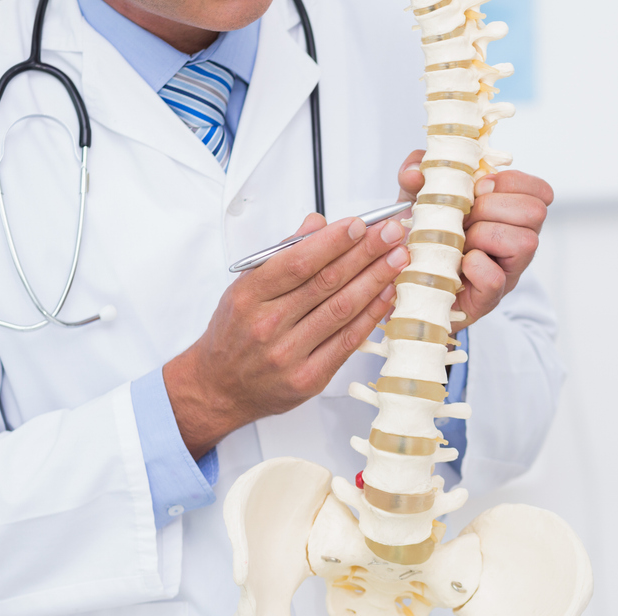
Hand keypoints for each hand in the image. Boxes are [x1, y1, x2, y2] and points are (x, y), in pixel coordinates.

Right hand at [164, 214, 409, 458]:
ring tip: (398, 259)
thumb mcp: (245, 287)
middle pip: (326, 282)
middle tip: (392, 234)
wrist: (218, 388)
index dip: (334, 241)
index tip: (361, 224)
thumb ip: (282, 255)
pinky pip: (347, 342)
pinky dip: (371, 316)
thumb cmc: (234, 334)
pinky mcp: (309, 379)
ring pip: (341, 310)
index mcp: (249, 296)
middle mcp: (268, 325)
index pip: (298, 262)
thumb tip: (317, 225)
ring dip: (375, 280)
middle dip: (365, 253)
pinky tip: (387, 295)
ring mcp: (289, 354)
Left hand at [397, 151, 553, 329]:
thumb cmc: (426, 239)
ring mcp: (508, 272)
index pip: (539, 191)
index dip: (509, 182)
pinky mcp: (490, 297)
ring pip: (525, 242)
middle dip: (492, 207)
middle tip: (465, 218)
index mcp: (511, 215)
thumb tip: (414, 173)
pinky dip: (474, 266)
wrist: (411, 283)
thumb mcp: (419, 197)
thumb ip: (416, 174)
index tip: (479, 188)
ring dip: (484, 235)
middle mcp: (519, 242)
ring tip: (461, 242)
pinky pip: (495, 278)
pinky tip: (459, 264)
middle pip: (535, 211)